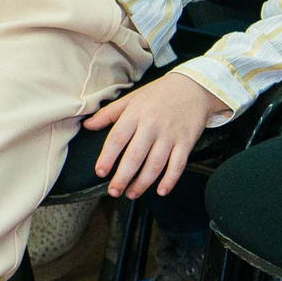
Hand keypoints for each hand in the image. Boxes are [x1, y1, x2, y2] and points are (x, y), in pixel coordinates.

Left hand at [84, 73, 223, 197]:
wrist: (194, 87)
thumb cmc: (159, 93)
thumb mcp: (131, 98)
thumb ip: (109, 113)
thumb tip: (87, 125)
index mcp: (135, 114)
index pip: (117, 139)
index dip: (107, 158)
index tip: (100, 172)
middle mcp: (152, 126)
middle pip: (135, 156)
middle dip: (123, 177)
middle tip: (114, 191)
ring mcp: (170, 135)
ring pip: (155, 164)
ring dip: (143, 183)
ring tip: (132, 194)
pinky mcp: (186, 142)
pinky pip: (178, 165)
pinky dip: (170, 180)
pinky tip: (161, 191)